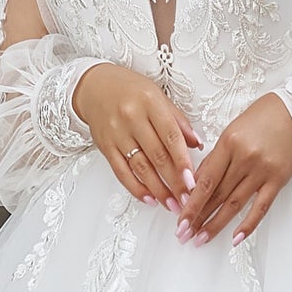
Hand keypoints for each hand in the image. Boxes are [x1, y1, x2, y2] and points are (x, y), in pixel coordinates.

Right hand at [73, 64, 200, 210]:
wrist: (94, 86)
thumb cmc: (130, 90)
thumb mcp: (158, 96)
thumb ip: (178, 121)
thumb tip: (197, 143)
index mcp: (150, 103)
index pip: (171, 137)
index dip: (183, 162)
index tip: (193, 181)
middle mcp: (132, 118)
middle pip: (157, 156)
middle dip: (174, 182)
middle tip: (188, 200)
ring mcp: (117, 134)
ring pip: (141, 167)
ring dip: (158, 190)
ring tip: (172, 205)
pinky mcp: (105, 146)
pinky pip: (121, 172)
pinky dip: (136, 188)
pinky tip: (150, 199)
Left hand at [181, 94, 291, 245]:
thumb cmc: (260, 119)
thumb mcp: (231, 132)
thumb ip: (215, 158)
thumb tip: (197, 185)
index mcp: (228, 143)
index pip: (204, 180)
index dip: (191, 202)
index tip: (180, 219)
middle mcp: (244, 158)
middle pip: (217, 194)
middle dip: (198, 217)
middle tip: (184, 234)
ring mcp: (262, 170)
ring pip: (234, 204)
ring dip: (216, 224)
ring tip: (201, 239)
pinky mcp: (278, 180)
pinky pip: (261, 207)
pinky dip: (248, 224)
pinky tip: (235, 239)